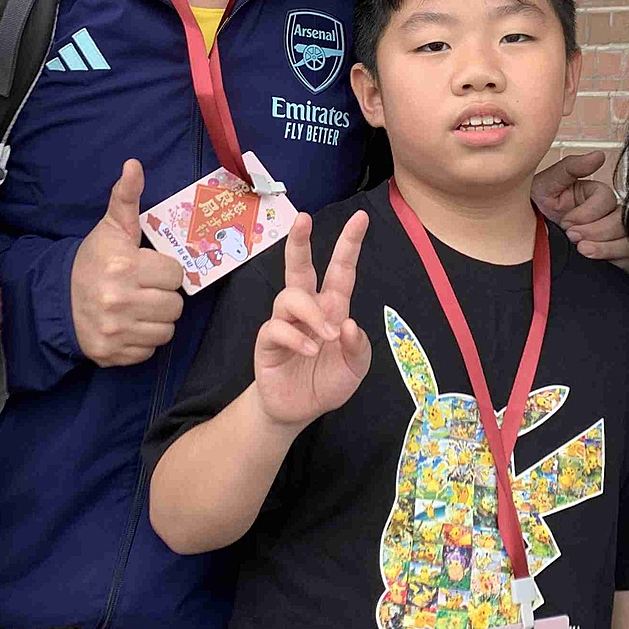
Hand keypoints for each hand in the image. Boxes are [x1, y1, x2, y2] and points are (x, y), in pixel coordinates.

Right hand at [71, 160, 186, 365]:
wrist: (57, 299)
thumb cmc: (92, 261)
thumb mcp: (110, 228)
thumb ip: (126, 197)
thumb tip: (134, 164)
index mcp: (125, 267)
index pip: (175, 274)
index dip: (165, 270)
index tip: (149, 268)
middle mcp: (121, 301)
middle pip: (175, 305)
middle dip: (164, 296)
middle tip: (145, 288)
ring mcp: (116, 331)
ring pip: (167, 330)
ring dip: (157, 319)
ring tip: (139, 307)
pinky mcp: (113, 354)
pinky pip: (149, 351)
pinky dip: (143, 340)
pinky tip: (129, 325)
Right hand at [254, 211, 370, 427]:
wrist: (298, 410)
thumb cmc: (327, 381)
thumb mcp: (355, 367)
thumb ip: (359, 347)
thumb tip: (349, 324)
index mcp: (332, 307)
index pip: (341, 270)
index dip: (350, 244)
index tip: (361, 217)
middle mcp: (307, 309)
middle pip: (299, 267)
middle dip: (300, 241)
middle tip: (303, 218)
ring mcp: (285, 322)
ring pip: (290, 296)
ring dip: (312, 313)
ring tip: (327, 336)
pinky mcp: (268, 341)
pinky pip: (277, 327)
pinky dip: (297, 337)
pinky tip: (310, 350)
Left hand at [532, 150, 628, 271]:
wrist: (523, 234)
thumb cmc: (536, 207)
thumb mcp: (549, 182)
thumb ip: (572, 167)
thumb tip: (599, 156)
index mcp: (597, 196)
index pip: (608, 201)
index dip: (587, 212)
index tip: (566, 220)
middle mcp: (610, 216)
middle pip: (623, 223)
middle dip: (595, 231)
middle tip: (571, 235)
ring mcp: (614, 238)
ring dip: (606, 248)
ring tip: (581, 250)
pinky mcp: (613, 258)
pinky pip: (628, 263)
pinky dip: (615, 262)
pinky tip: (592, 261)